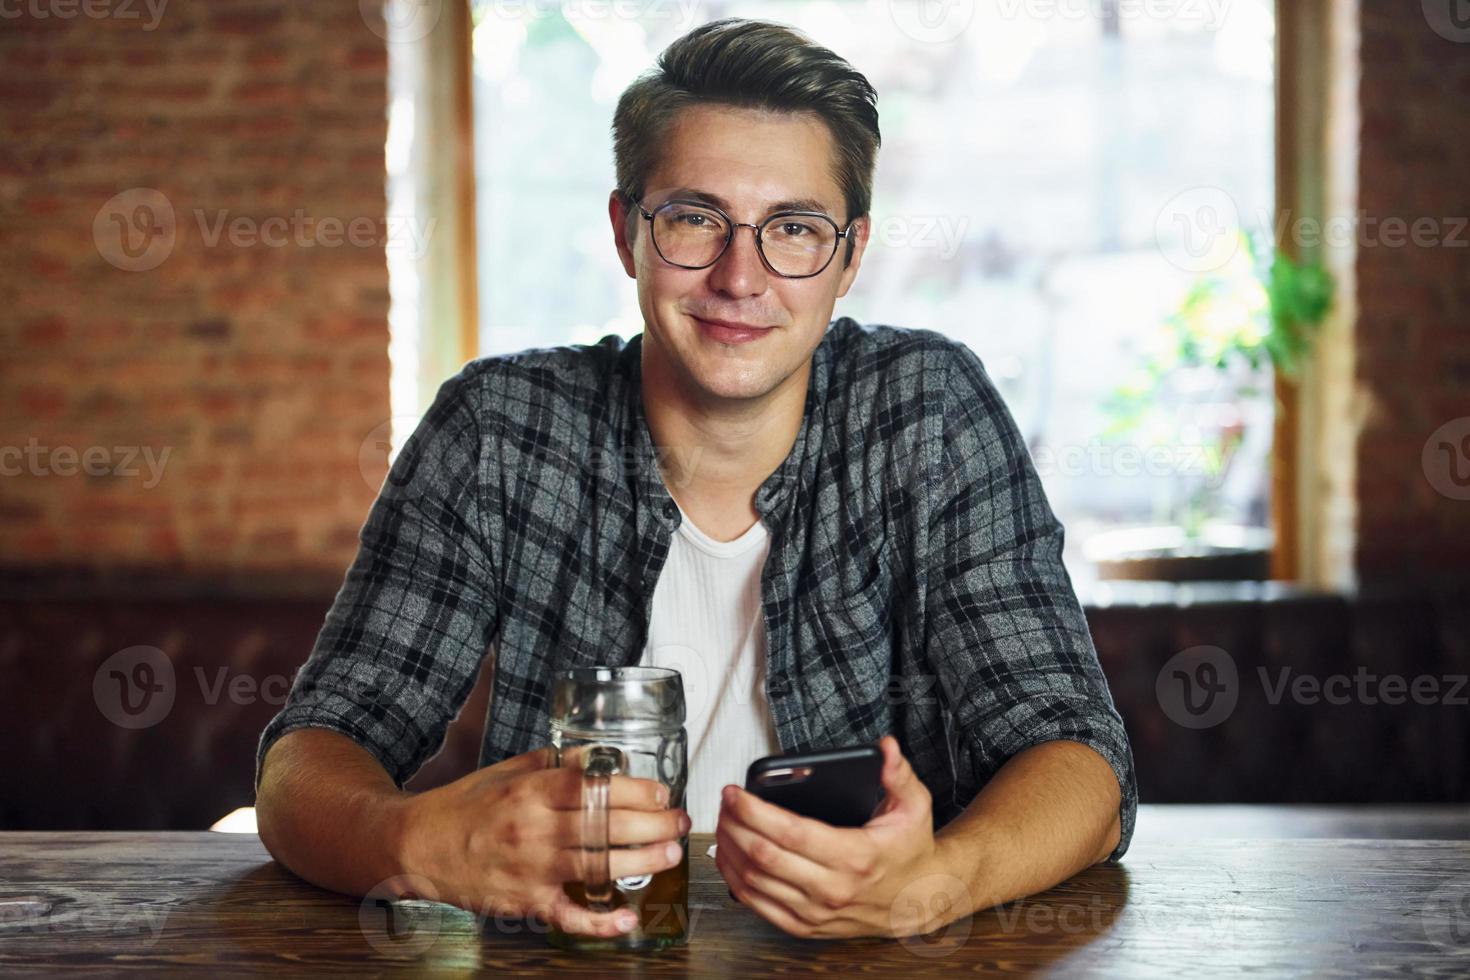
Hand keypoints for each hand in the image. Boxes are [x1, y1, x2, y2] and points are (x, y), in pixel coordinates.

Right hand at [393, 745, 690, 937]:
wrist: (417, 845)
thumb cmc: (464, 806)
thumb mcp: (506, 771)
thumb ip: (553, 763)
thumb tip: (596, 755)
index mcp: (530, 791)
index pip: (592, 788)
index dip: (634, 790)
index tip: (661, 792)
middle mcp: (533, 828)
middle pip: (604, 826)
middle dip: (651, 825)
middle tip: (678, 822)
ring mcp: (530, 869)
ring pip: (596, 867)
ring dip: (640, 862)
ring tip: (669, 855)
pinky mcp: (524, 902)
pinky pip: (568, 916)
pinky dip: (599, 922)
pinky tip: (627, 918)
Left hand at [714, 735, 962, 937]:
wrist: (917, 900)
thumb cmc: (909, 852)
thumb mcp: (914, 807)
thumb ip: (899, 774)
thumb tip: (887, 748)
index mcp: (854, 856)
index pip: (790, 832)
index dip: (754, 811)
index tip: (735, 793)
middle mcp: (832, 888)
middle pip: (764, 856)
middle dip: (734, 825)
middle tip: (723, 804)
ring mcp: (815, 911)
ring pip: (754, 882)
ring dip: (729, 851)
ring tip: (722, 824)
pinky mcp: (805, 926)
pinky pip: (758, 905)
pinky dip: (735, 881)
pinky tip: (729, 858)